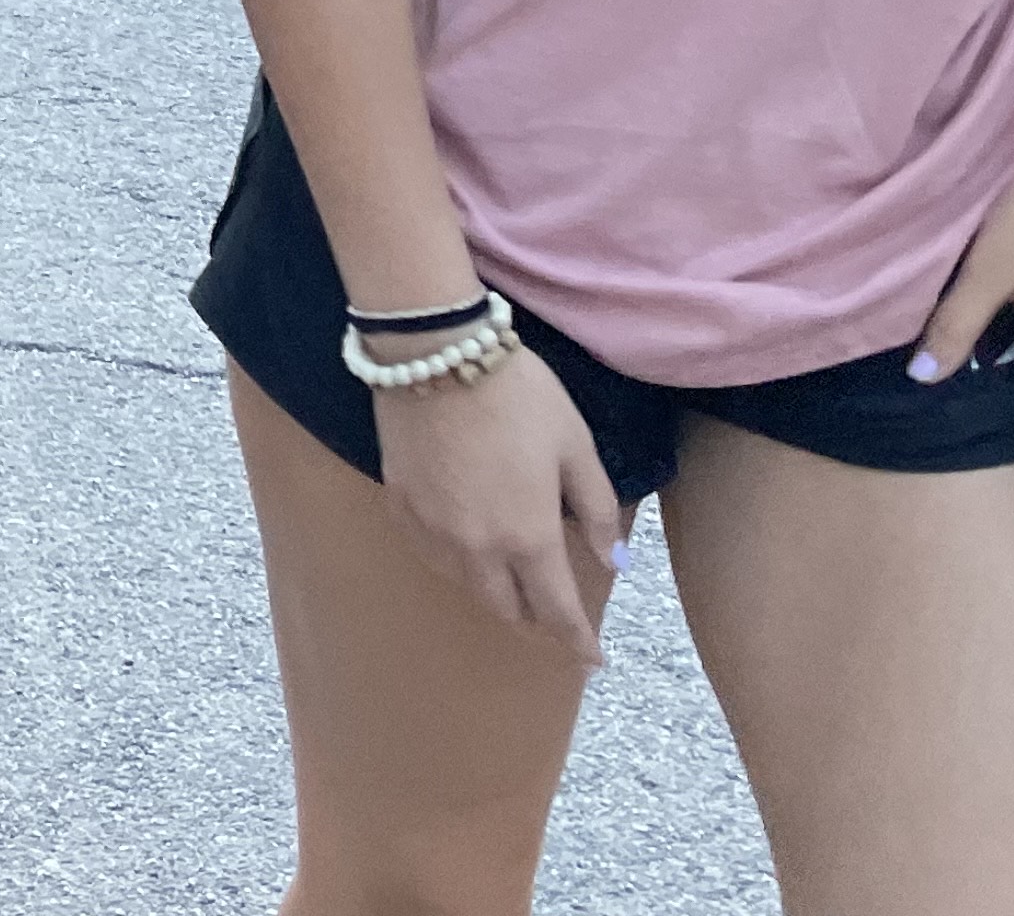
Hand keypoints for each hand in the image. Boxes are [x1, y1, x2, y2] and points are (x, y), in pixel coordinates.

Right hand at [371, 339, 625, 663]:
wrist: (436, 353)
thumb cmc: (519, 396)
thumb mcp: (575, 446)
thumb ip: (596, 510)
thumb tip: (614, 561)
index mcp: (529, 537)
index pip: (558, 612)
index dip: (578, 642)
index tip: (594, 659)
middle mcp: (476, 547)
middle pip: (506, 609)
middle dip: (535, 620)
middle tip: (553, 615)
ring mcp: (432, 529)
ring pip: (465, 585)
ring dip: (493, 590)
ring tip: (510, 578)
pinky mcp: (400, 504)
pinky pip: (430, 553)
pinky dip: (454, 562)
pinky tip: (463, 544)